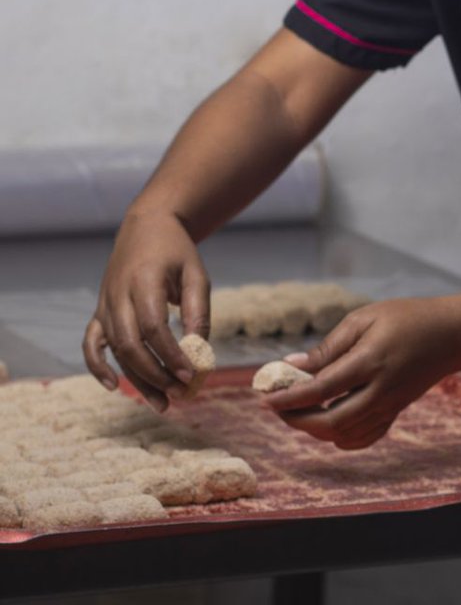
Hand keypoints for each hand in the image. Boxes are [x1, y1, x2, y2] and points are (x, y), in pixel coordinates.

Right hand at [82, 209, 209, 411]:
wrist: (147, 226)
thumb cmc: (176, 251)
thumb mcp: (195, 273)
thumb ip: (197, 310)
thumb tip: (199, 351)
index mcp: (144, 279)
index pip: (153, 326)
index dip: (170, 354)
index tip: (190, 374)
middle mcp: (118, 293)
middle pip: (130, 344)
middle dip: (155, 374)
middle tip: (180, 393)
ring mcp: (105, 303)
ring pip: (114, 350)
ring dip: (137, 379)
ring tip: (162, 403)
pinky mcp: (99, 311)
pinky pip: (91, 344)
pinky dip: (97, 367)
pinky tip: (114, 386)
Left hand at [261, 296, 460, 448]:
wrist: (451, 335)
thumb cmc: (406, 317)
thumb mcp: (365, 318)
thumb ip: (330, 346)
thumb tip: (294, 366)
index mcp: (370, 361)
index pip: (321, 389)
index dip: (290, 397)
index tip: (265, 397)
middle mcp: (380, 390)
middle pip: (331, 422)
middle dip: (297, 420)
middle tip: (277, 408)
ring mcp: (390, 405)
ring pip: (346, 434)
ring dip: (315, 429)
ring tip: (297, 411)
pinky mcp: (396, 412)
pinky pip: (365, 437)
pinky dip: (342, 438)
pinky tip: (328, 426)